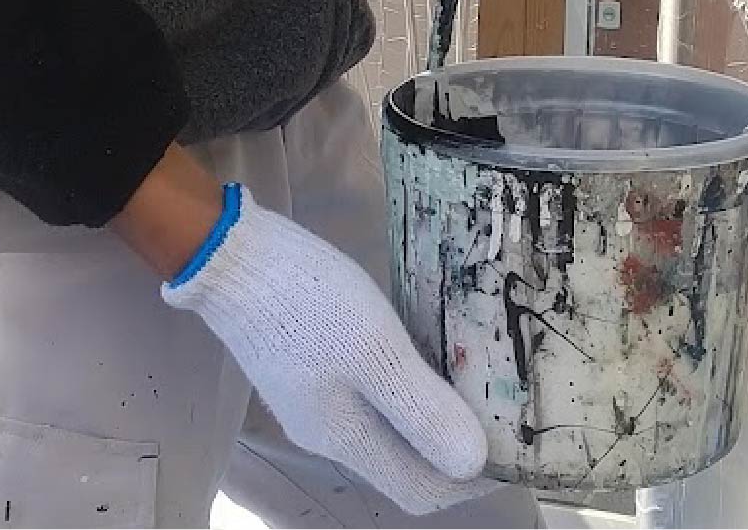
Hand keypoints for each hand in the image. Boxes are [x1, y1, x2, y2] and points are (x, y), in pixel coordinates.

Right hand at [157, 184, 495, 514]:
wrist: (234, 257)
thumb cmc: (309, 303)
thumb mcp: (376, 352)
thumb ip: (421, 410)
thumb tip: (472, 465)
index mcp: (345, 438)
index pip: (420, 491)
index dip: (470, 479)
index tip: (513, 446)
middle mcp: (328, 433)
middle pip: (404, 465)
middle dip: (455, 449)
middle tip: (502, 409)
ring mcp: (314, 401)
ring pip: (388, 432)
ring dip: (432, 418)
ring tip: (475, 381)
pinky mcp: (309, 369)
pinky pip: (371, 400)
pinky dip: (406, 391)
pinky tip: (426, 356)